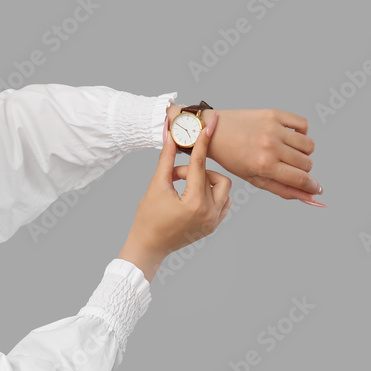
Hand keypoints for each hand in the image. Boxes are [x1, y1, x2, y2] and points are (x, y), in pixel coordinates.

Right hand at [122, 112, 231, 274]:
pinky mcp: (214, 225)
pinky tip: (194, 195)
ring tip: (185, 187)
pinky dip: (211, 192)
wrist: (148, 246)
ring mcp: (214, 221)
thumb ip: (166, 160)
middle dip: (194, 171)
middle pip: (213, 176)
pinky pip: (223, 201)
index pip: (200, 165)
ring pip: (222, 187)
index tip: (210, 123)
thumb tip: (171, 136)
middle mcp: (209, 213)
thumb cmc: (148, 218)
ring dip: (205, 181)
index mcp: (195, 204)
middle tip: (175, 177)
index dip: (203, 142)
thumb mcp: (156, 186)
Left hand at [203, 108, 322, 204]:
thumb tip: (311, 199)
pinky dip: (301, 132)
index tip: (317, 189)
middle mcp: (270, 146)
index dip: (312, 186)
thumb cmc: (233, 159)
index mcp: (264, 165)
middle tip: (289, 167)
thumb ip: (284, 189)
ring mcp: (273, 129)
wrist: (214, 132)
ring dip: (304, 152)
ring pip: (309, 145)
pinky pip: (304, 125)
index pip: (301, 179)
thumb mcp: (255, 179)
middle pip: (307, 163)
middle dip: (303, 169)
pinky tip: (288, 137)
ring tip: (289, 153)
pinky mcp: (274, 114)